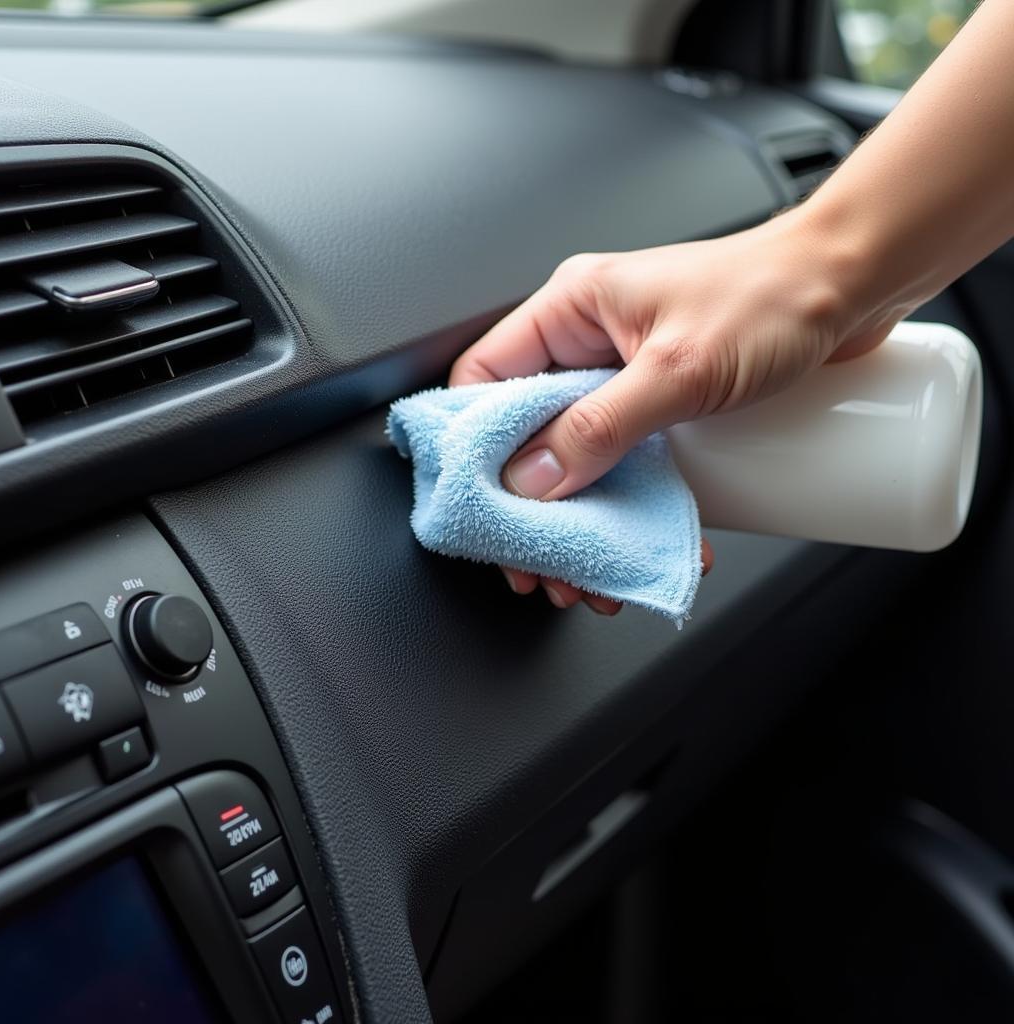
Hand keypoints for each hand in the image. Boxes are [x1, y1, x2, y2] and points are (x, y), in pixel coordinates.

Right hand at [450, 208, 896, 612]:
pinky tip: (645, 547)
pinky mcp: (663, 402)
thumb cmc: (776, 296)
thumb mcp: (679, 368)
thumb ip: (601, 426)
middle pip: (526, 433)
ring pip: (575, 458)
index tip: (480, 505)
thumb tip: (534, 481)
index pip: (483, 380)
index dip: (471, 446)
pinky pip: (626, 464)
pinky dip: (628, 510)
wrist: (855, 283)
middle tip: (540, 561)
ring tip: (588, 573)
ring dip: (579, 520)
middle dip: (530, 506)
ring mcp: (626, 374)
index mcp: (571, 309)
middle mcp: (589, 341)